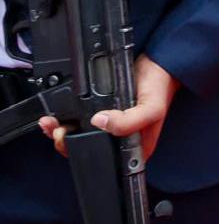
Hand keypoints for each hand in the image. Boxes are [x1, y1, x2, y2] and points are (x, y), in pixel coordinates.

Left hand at [40, 56, 177, 161]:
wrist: (160, 63)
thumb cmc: (161, 88)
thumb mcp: (152, 109)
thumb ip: (130, 121)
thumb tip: (99, 122)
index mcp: (132, 149)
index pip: (102, 160)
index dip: (81, 154)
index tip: (66, 141)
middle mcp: (119, 140)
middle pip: (87, 148)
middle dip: (65, 143)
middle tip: (58, 131)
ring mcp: (109, 127)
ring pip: (80, 136)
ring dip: (61, 131)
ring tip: (51, 123)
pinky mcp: (101, 112)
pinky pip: (80, 120)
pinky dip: (66, 119)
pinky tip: (57, 116)